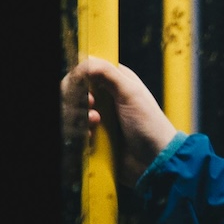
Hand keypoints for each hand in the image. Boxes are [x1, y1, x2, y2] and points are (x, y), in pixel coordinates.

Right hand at [63, 57, 178, 186]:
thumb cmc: (150, 125)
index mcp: (114, 82)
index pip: (83, 71)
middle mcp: (104, 97)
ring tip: (96, 123)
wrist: (155, 160)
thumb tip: (84, 62)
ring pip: (69, 112)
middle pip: (71, 92)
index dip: (77, 78)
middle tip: (91, 105)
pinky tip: (92, 138)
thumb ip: (108, 73)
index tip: (82, 87)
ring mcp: (96, 118)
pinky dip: (78, 134)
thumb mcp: (132, 94)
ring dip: (78, 118)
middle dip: (76, 99)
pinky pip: (72, 132)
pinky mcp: (92, 137)